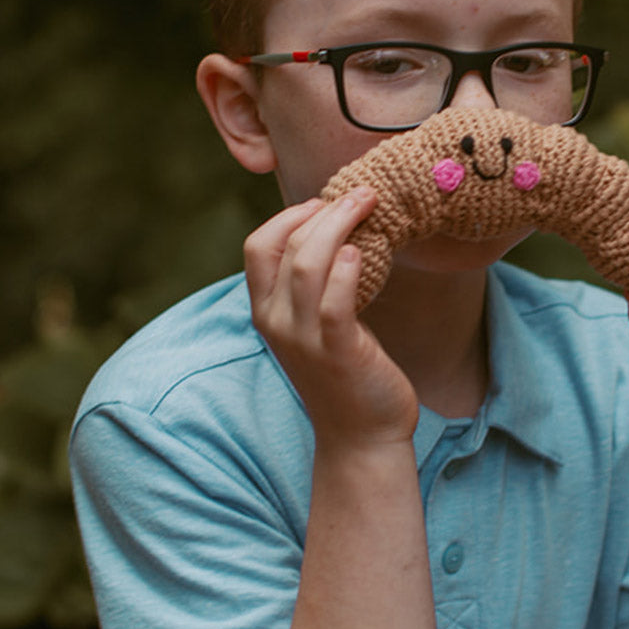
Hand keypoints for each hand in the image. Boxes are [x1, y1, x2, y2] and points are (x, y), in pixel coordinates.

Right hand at [244, 188, 418, 446]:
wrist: (362, 436)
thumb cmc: (346, 373)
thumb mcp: (316, 325)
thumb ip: (314, 286)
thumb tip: (337, 233)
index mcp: (267, 312)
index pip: (258, 246)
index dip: (290, 215)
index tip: (326, 202)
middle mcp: (276, 323)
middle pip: (284, 247)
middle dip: (323, 211)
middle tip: (361, 193)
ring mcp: (304, 340)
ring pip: (307, 266)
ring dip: (339, 227)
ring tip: (369, 206)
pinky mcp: (338, 353)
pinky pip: (335, 303)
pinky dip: (347, 271)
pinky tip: (363, 251)